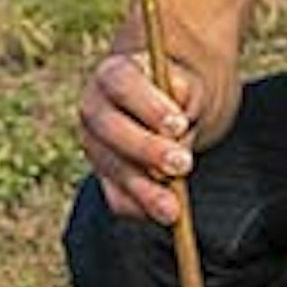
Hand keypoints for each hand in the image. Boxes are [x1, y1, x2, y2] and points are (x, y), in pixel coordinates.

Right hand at [79, 50, 206, 226]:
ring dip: (144, 190)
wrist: (177, 106)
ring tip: (173, 209)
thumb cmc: (183, 89)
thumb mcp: (191, 81)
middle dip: (147, 150)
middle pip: (111, 129)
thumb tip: (179, 95)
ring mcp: (95, 145)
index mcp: (114, 73)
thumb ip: (187, 88)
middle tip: (183, 164)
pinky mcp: (104, 176)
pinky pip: (115, 196)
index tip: (179, 124)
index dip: (148, 106)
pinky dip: (139, 207)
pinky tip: (162, 214)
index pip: (122, 84)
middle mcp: (95, 108)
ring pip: (112, 168)